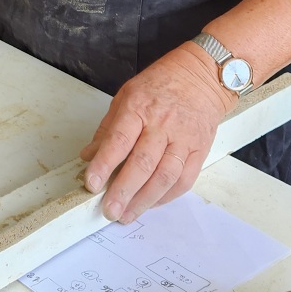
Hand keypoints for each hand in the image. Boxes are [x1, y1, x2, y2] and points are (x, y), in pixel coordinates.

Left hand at [80, 43, 231, 222]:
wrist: (201, 77)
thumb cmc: (161, 84)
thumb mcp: (126, 95)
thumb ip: (108, 128)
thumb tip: (89, 155)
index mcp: (138, 108)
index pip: (119, 140)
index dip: (104, 164)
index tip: (92, 183)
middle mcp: (162, 124)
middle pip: (142, 164)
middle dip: (124, 191)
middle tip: (110, 210)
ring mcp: (183, 139)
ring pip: (164, 177)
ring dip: (145, 200)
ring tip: (128, 214)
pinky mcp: (199, 150)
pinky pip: (184, 180)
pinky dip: (167, 196)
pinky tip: (152, 204)